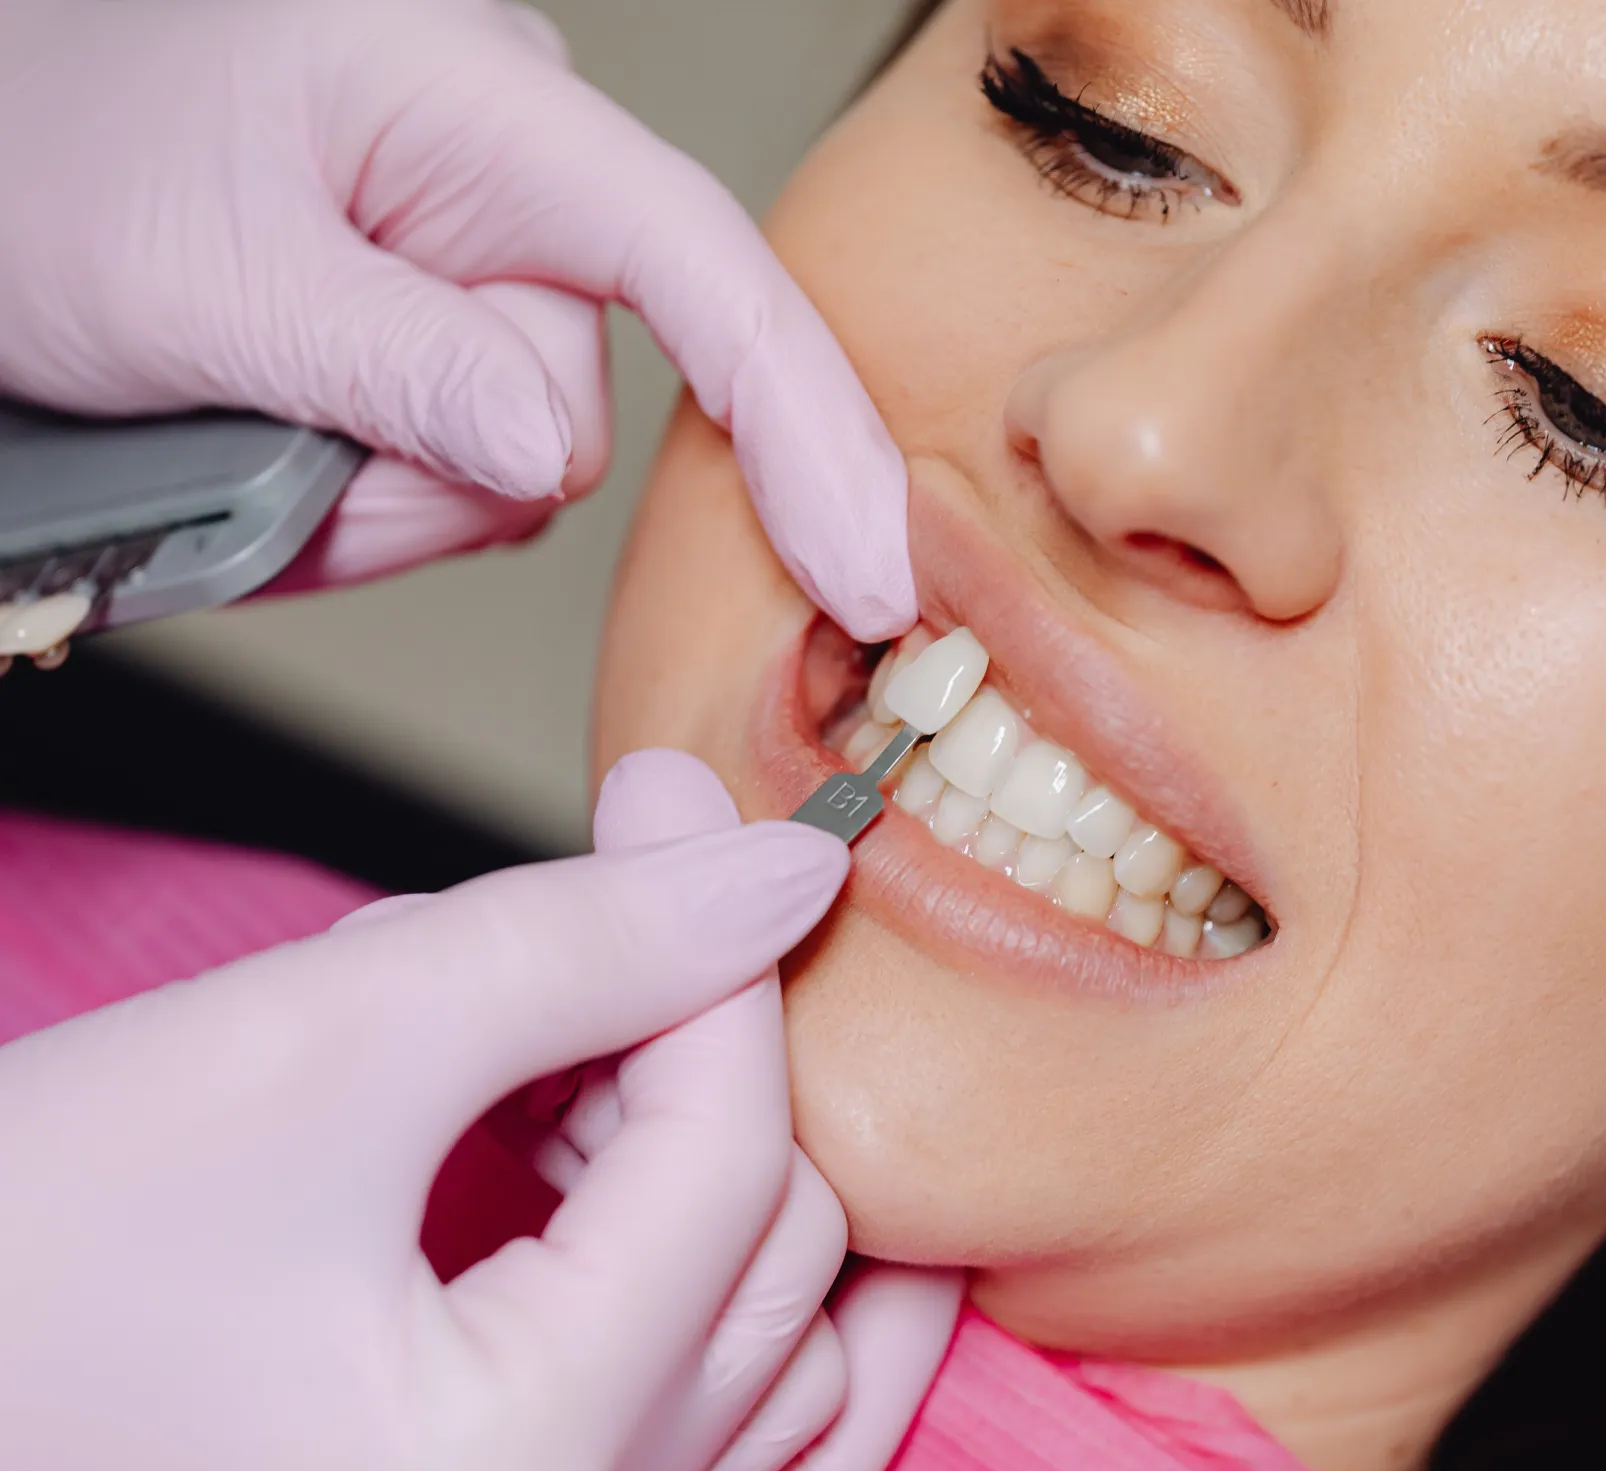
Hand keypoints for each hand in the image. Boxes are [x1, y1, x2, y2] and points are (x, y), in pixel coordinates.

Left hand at [0, 0, 913, 640]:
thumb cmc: (38, 155)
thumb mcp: (202, 274)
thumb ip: (394, 363)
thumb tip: (544, 451)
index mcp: (476, 105)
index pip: (697, 266)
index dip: (800, 424)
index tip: (863, 570)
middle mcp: (507, 179)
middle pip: (574, 411)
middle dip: (435, 477)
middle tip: (284, 441)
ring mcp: (476, 263)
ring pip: (511, 466)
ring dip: (385, 497)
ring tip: (253, 428)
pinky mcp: (442, 336)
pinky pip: (460, 472)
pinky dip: (372, 500)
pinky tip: (285, 446)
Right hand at [0, 751, 957, 1470]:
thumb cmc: (40, 1224)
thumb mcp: (335, 1031)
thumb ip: (593, 942)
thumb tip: (786, 874)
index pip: (730, 1168)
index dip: (722, 968)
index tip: (688, 821)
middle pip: (775, 1262)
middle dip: (702, 1067)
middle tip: (600, 938)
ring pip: (786, 1366)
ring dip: (716, 1179)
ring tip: (576, 1065)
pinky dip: (736, 1316)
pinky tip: (658, 1188)